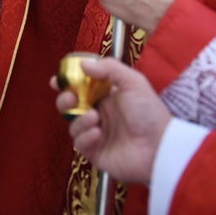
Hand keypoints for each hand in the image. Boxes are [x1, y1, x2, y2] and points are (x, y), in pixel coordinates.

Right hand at [51, 58, 170, 183]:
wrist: (159, 148)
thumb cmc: (149, 113)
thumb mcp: (133, 82)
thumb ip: (109, 69)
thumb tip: (83, 64)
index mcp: (106, 96)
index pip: (81, 87)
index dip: (67, 83)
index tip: (56, 80)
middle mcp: (99, 113)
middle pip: (70, 105)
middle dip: (64, 100)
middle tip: (70, 99)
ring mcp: (96, 133)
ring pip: (72, 124)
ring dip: (80, 120)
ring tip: (96, 118)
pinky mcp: (95, 152)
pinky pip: (79, 144)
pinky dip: (85, 137)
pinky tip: (98, 134)